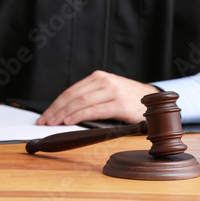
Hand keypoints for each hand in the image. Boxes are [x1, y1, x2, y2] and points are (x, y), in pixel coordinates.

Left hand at [36, 71, 158, 125]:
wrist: (155, 100)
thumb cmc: (127, 100)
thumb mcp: (107, 94)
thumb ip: (90, 99)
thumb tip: (65, 114)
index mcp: (98, 78)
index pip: (71, 91)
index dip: (55, 104)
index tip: (45, 115)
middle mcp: (104, 81)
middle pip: (73, 95)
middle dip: (56, 109)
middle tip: (44, 121)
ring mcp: (112, 91)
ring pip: (81, 101)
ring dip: (64, 113)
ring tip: (53, 122)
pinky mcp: (120, 103)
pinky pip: (95, 109)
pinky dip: (80, 115)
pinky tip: (69, 120)